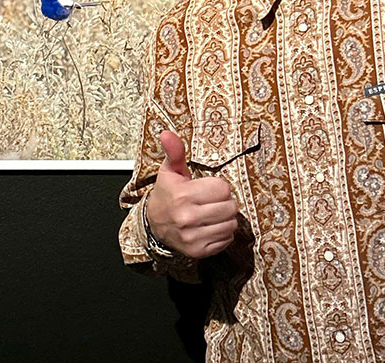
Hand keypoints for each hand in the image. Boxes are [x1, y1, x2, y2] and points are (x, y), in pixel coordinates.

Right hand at [146, 130, 238, 258]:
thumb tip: (167, 133)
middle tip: (212, 201)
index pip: (222, 189)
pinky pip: (226, 240)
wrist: (154, 225)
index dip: (218, 187)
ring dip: (225, 218)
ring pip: (230, 224)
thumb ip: (174, 152)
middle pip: (230, 207)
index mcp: (182, 195)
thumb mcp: (170, 171)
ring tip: (212, 214)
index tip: (207, 188)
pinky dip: (222, 233)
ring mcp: (193, 237)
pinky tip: (210, 227)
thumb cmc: (167, 195)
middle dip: (225, 202)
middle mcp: (187, 218)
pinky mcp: (198, 251)